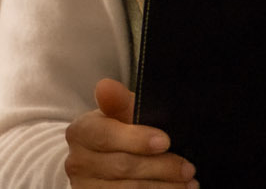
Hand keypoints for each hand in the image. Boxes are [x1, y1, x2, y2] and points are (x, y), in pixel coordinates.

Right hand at [66, 78, 194, 186]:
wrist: (106, 164)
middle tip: (188, 168)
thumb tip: (106, 86)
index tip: (166, 141)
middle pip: (122, 167)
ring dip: (163, 188)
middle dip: (160, 168)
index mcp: (80, 132)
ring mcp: (85, 187)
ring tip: (189, 183)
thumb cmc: (120, 134)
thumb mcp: (121, 114)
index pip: (106, 136)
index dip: (137, 139)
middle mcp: (77, 162)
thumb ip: (118, 101)